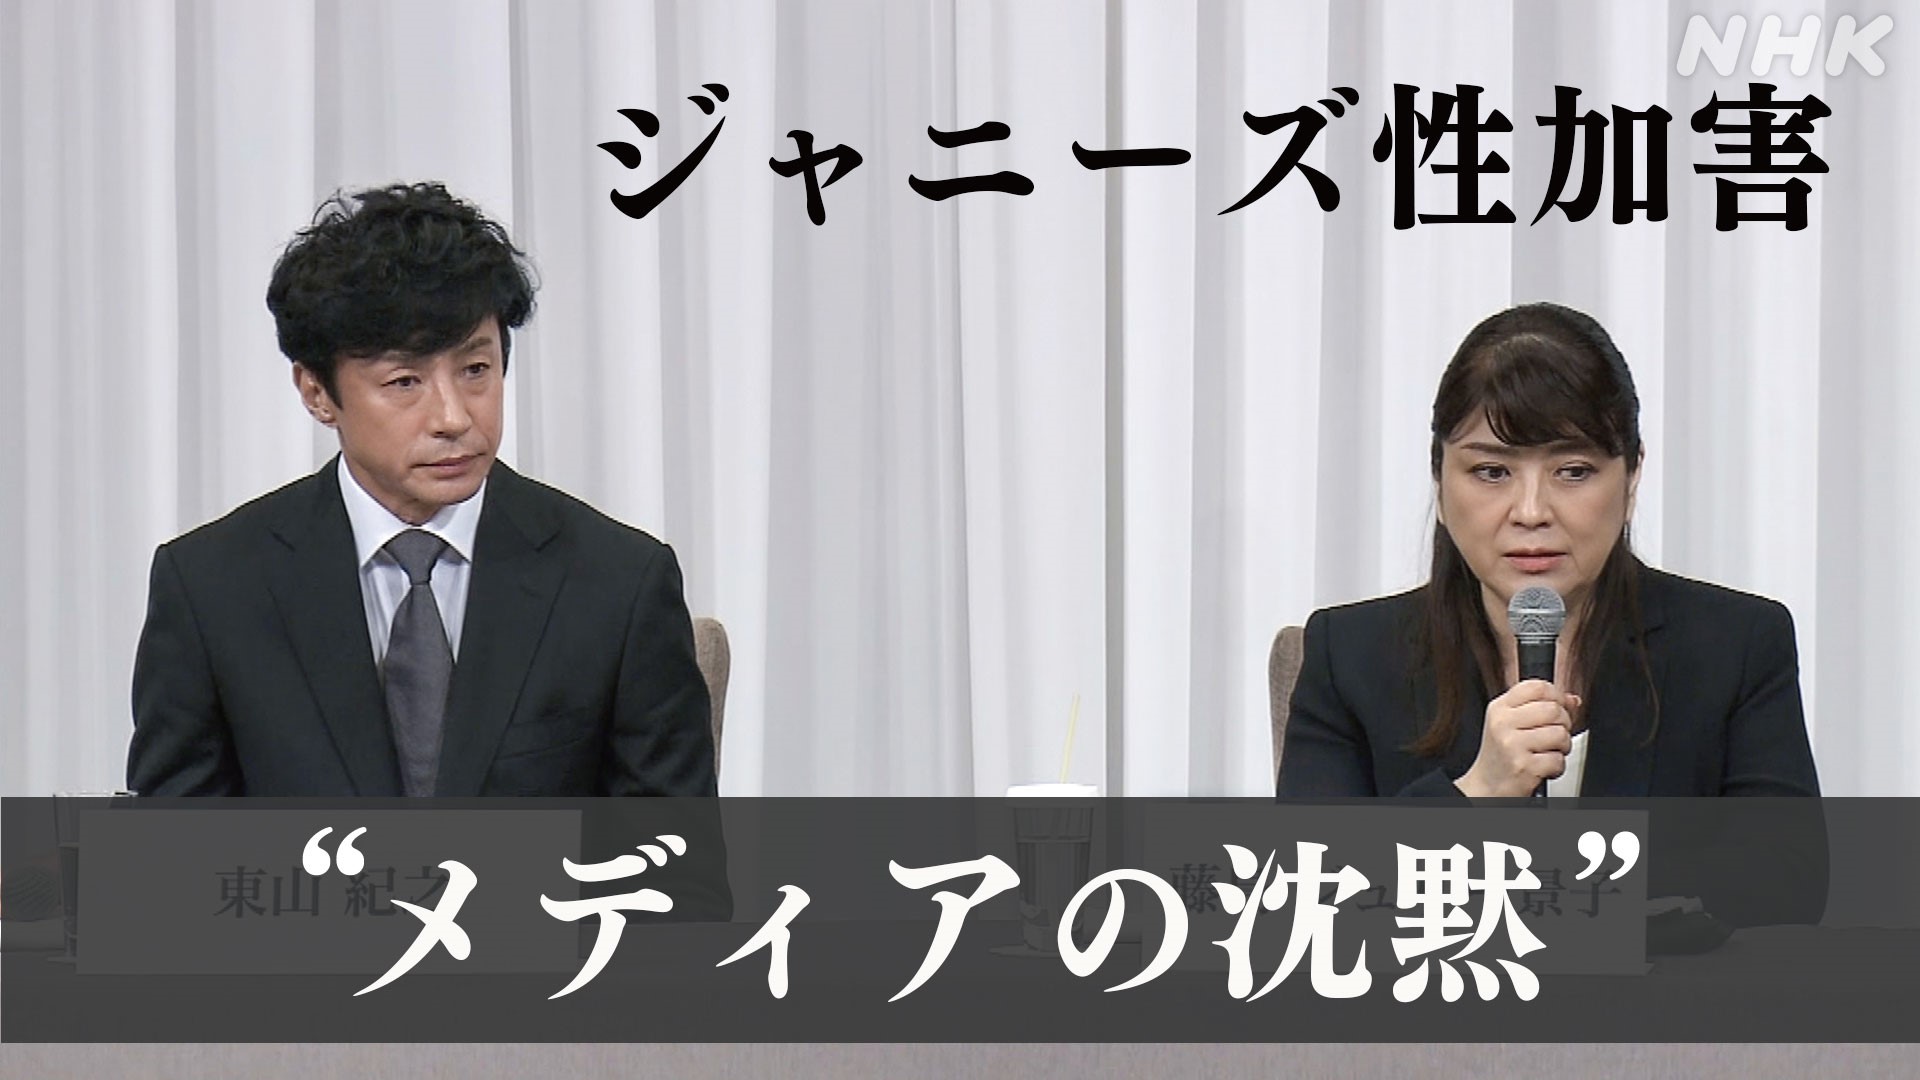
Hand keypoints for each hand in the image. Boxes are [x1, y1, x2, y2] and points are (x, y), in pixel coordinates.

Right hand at [1454, 680, 1581, 797]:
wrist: (1488, 786)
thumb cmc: (1502, 754)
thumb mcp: (1511, 723)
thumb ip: (1540, 707)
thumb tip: (1573, 700)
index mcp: (1500, 708)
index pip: (1537, 687)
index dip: (1556, 695)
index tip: (1558, 706)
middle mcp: (1503, 723)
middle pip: (1553, 709)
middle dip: (1563, 724)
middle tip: (1554, 734)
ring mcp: (1512, 745)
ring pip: (1559, 734)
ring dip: (1562, 747)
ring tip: (1548, 752)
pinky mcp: (1524, 766)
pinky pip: (1558, 760)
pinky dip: (1557, 767)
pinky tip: (1543, 766)